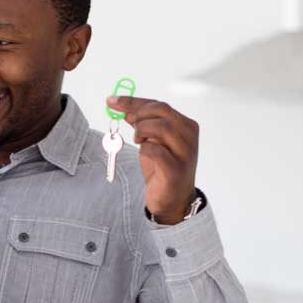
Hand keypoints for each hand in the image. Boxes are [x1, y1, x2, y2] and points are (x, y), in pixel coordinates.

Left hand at [106, 96, 198, 223]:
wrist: (173, 200)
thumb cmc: (163, 169)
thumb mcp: (151, 141)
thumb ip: (142, 124)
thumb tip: (124, 107)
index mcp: (186, 125)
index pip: (159, 105)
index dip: (133, 101)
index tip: (113, 101)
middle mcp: (189, 136)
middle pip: (161, 110)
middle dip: (139, 115)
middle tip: (130, 127)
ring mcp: (185, 153)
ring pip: (161, 127)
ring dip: (142, 131)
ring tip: (139, 141)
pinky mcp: (175, 169)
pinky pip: (156, 150)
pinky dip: (145, 150)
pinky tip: (145, 155)